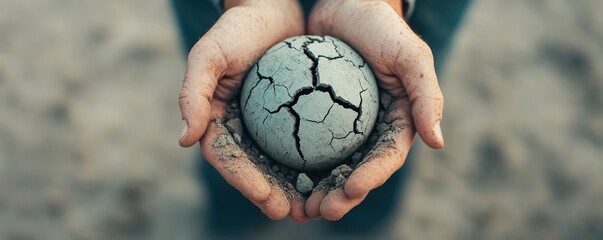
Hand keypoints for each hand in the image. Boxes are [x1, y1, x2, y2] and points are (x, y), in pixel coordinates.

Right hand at [178, 0, 309, 221]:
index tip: (266, 196)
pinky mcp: (291, 119)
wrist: (271, 7)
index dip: (243, 180)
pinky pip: (303, 146)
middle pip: (253, 169)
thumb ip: (193, 94)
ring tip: (312, 206)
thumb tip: (184, 140)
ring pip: (278, 164)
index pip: (227, 157)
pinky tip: (332, 177)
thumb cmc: (237, 29)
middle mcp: (241, 127)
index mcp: (217, 118)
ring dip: (292, 189)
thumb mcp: (209, 55)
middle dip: (269, 195)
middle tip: (290, 212)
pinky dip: (314, 164)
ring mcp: (267, 125)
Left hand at [305, 0, 444, 219]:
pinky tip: (278, 178)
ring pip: (330, 167)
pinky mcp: (317, 121)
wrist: (345, 4)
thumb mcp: (410, 55)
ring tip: (299, 208)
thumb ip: (426, 96)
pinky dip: (295, 166)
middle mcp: (370, 131)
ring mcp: (342, 128)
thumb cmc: (380, 27)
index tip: (350, 189)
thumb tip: (438, 143)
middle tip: (320, 211)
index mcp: (396, 122)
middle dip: (341, 196)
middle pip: (357, 171)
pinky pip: (304, 147)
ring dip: (317, 191)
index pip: (386, 157)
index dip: (371, 177)